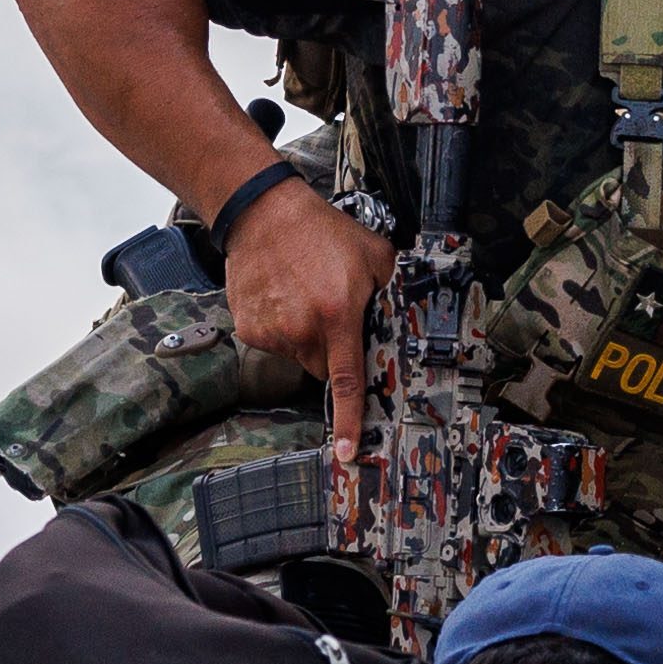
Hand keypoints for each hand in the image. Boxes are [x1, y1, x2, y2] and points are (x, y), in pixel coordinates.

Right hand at [220, 176, 393, 455]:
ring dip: (305, 337)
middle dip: (331, 351)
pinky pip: (274, 343)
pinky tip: (283, 296)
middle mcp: (302, 329)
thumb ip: (394, 290)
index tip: (346, 451)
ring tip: (303, 296)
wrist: (264, 213)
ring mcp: (272, 331)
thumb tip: (413, 315)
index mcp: (337, 315)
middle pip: (323, 369)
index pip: (346, 380)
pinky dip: (280, 327)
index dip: (348, 420)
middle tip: (331, 314)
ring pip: (298, 355)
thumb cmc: (321, 231)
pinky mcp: (249, 328)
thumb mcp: (374, 253)